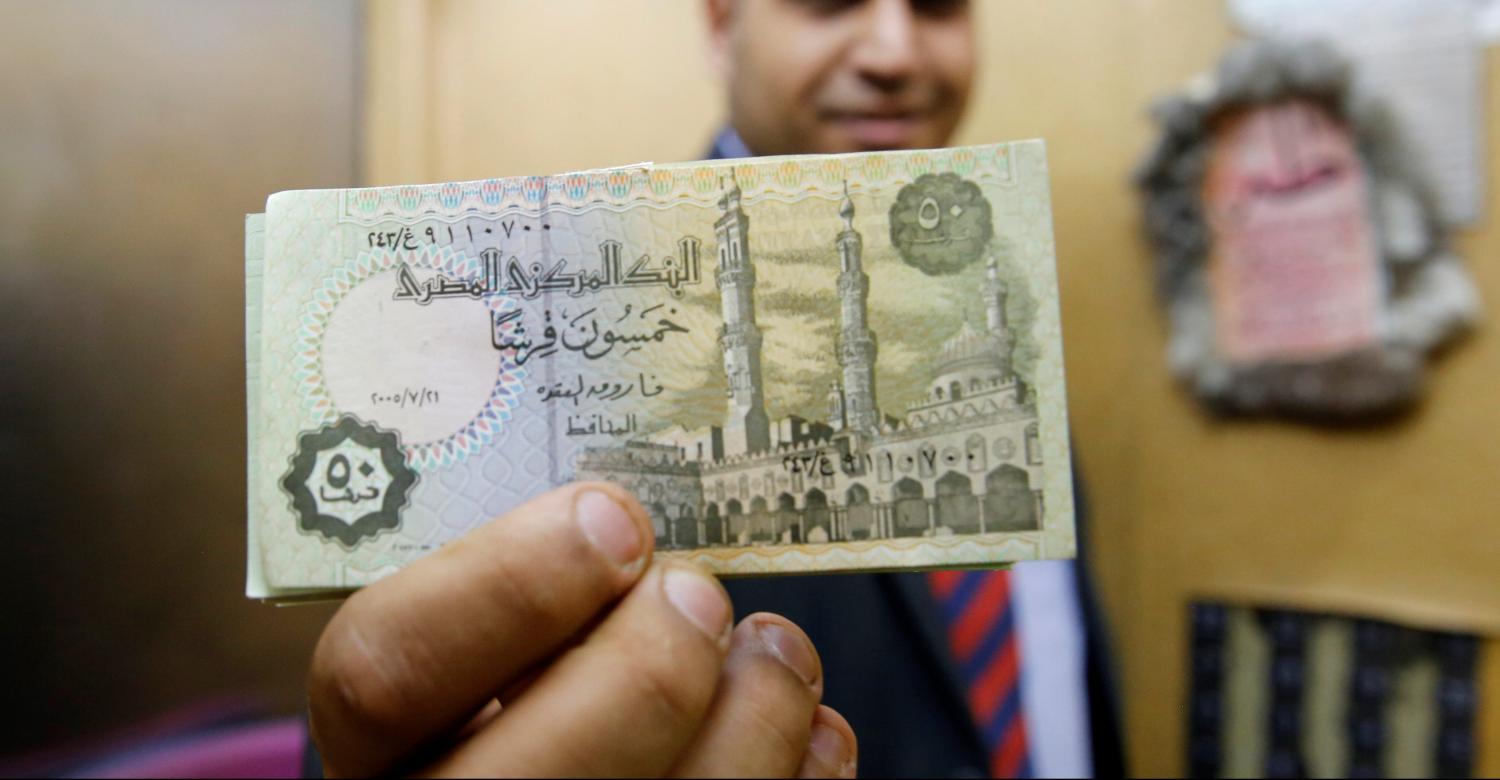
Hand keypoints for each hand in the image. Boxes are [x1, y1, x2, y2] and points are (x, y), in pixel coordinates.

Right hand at [307, 482, 857, 776]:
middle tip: (701, 596)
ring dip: (751, 719)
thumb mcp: (483, 653)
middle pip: (523, 777)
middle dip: (644, 670)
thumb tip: (628, 532)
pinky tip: (811, 730)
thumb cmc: (530, 704)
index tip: (611, 518)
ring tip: (776, 654)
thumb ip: (522, 611)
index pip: (382, 670)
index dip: (506, 584)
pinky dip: (797, 777)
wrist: (569, 779)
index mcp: (372, 749)